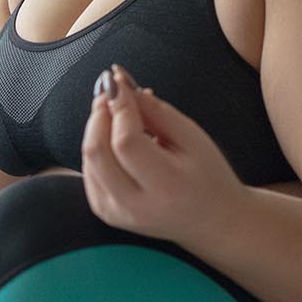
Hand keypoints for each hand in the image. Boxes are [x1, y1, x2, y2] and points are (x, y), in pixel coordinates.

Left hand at [80, 63, 244, 246]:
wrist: (212, 220)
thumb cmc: (207, 175)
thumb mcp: (192, 137)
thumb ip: (155, 111)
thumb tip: (120, 83)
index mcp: (166, 188)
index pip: (126, 142)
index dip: (119, 107)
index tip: (118, 80)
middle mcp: (135, 206)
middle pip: (97, 151)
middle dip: (99, 113)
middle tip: (111, 90)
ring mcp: (115, 212)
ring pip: (88, 158)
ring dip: (96, 126)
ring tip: (117, 110)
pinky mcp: (104, 211)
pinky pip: (89, 169)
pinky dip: (97, 145)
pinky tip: (115, 135)